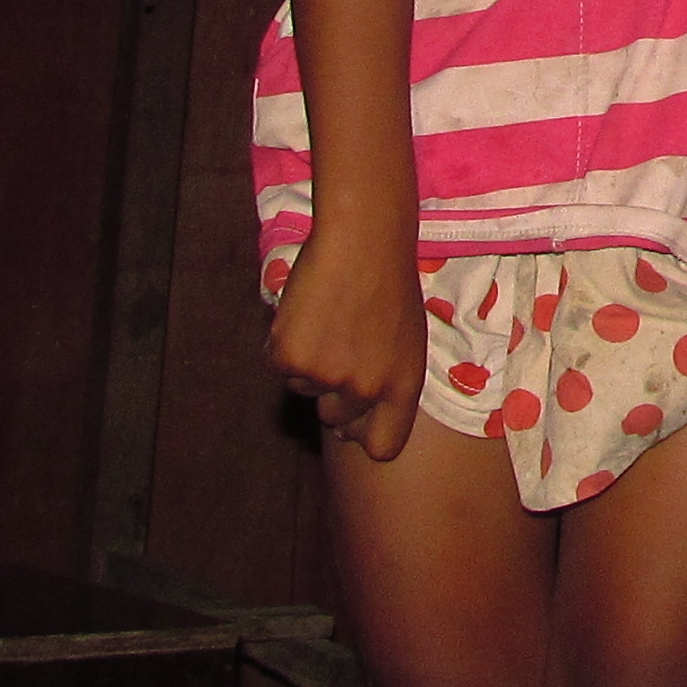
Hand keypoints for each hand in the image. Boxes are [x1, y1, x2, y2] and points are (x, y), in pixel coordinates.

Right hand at [268, 231, 428, 459]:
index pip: (383, 447)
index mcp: (403, 387)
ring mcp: (327, 376)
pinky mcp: (291, 358)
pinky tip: (305, 310)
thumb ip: (387, 382)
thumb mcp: (408, 339)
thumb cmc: (388, 281)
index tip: (355, 421)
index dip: (363, 434)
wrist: (362, 239)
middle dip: (332, 391)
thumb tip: (354, 424)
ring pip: (304, 388)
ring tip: (327, 316)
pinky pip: (278, 364)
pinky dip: (283, 342)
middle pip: (336, 419)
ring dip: (308, 361)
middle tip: (339, 343)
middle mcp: (366, 389)